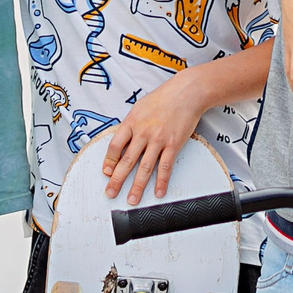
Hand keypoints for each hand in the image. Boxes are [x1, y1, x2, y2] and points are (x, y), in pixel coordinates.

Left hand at [102, 75, 208, 205]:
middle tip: (111, 192)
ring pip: (144, 168)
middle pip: (126, 161)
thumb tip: (123, 140)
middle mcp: (142, 133)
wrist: (186, 93)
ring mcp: (158, 140)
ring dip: (137, 186)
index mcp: (131, 123)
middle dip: (117, 180)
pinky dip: (161, 182)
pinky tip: (158, 192)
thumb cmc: (164, 98)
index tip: (106, 172)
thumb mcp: (139, 107)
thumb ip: (131, 124)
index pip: (114, 146)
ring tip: (132, 199)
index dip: (108, 162)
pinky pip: (165, 167)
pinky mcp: (173, 145)